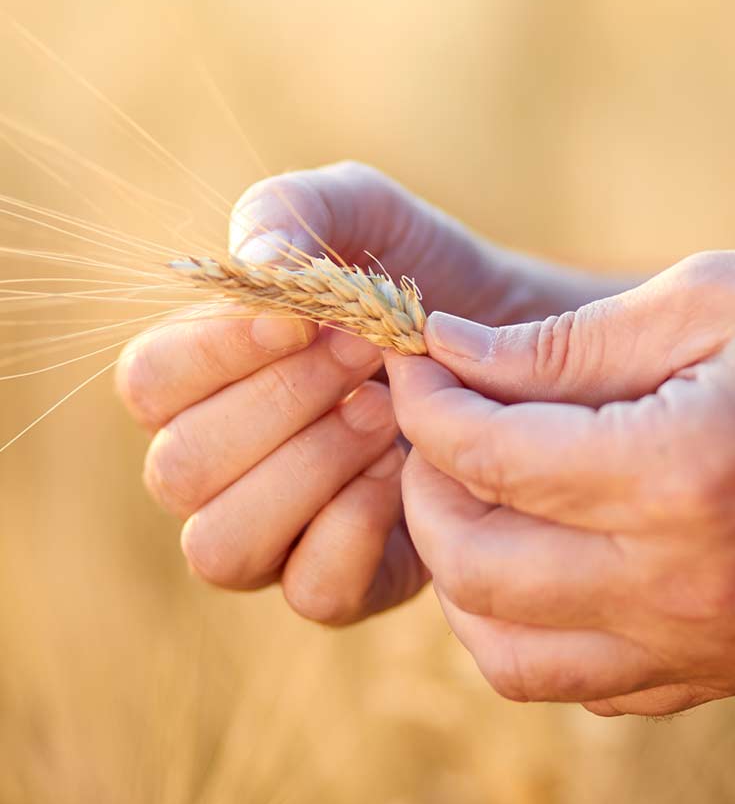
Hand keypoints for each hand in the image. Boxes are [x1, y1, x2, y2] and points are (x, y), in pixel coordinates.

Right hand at [117, 162, 626, 621]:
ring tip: (388, 413)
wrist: (517, 349)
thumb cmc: (423, 279)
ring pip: (224, 546)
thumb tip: (255, 263)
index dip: (213, 352)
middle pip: (180, 470)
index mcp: (202, 382)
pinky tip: (405, 470)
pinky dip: (356, 529)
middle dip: (281, 404)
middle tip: (368, 356)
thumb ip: (295, 211)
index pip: (147, 384)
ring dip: (310, 469)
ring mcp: (276, 537)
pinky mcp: (345, 584)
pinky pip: (311, 592)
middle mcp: (221, 470)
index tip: (303, 320)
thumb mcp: (368, 215)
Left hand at [386, 250, 734, 715]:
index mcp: (685, 474)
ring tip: (479, 498)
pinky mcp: (729, 673)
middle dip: (424, 490)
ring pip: (509, 658)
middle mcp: (688, 585)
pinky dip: (532, 628)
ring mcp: (710, 647)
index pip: (490, 459)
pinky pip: (583, 686)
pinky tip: (548, 556)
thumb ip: (562, 344)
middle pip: (477, 570)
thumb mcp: (711, 299)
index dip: (426, 405)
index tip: (412, 361)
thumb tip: (448, 356)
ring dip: (465, 576)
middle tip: (435, 428)